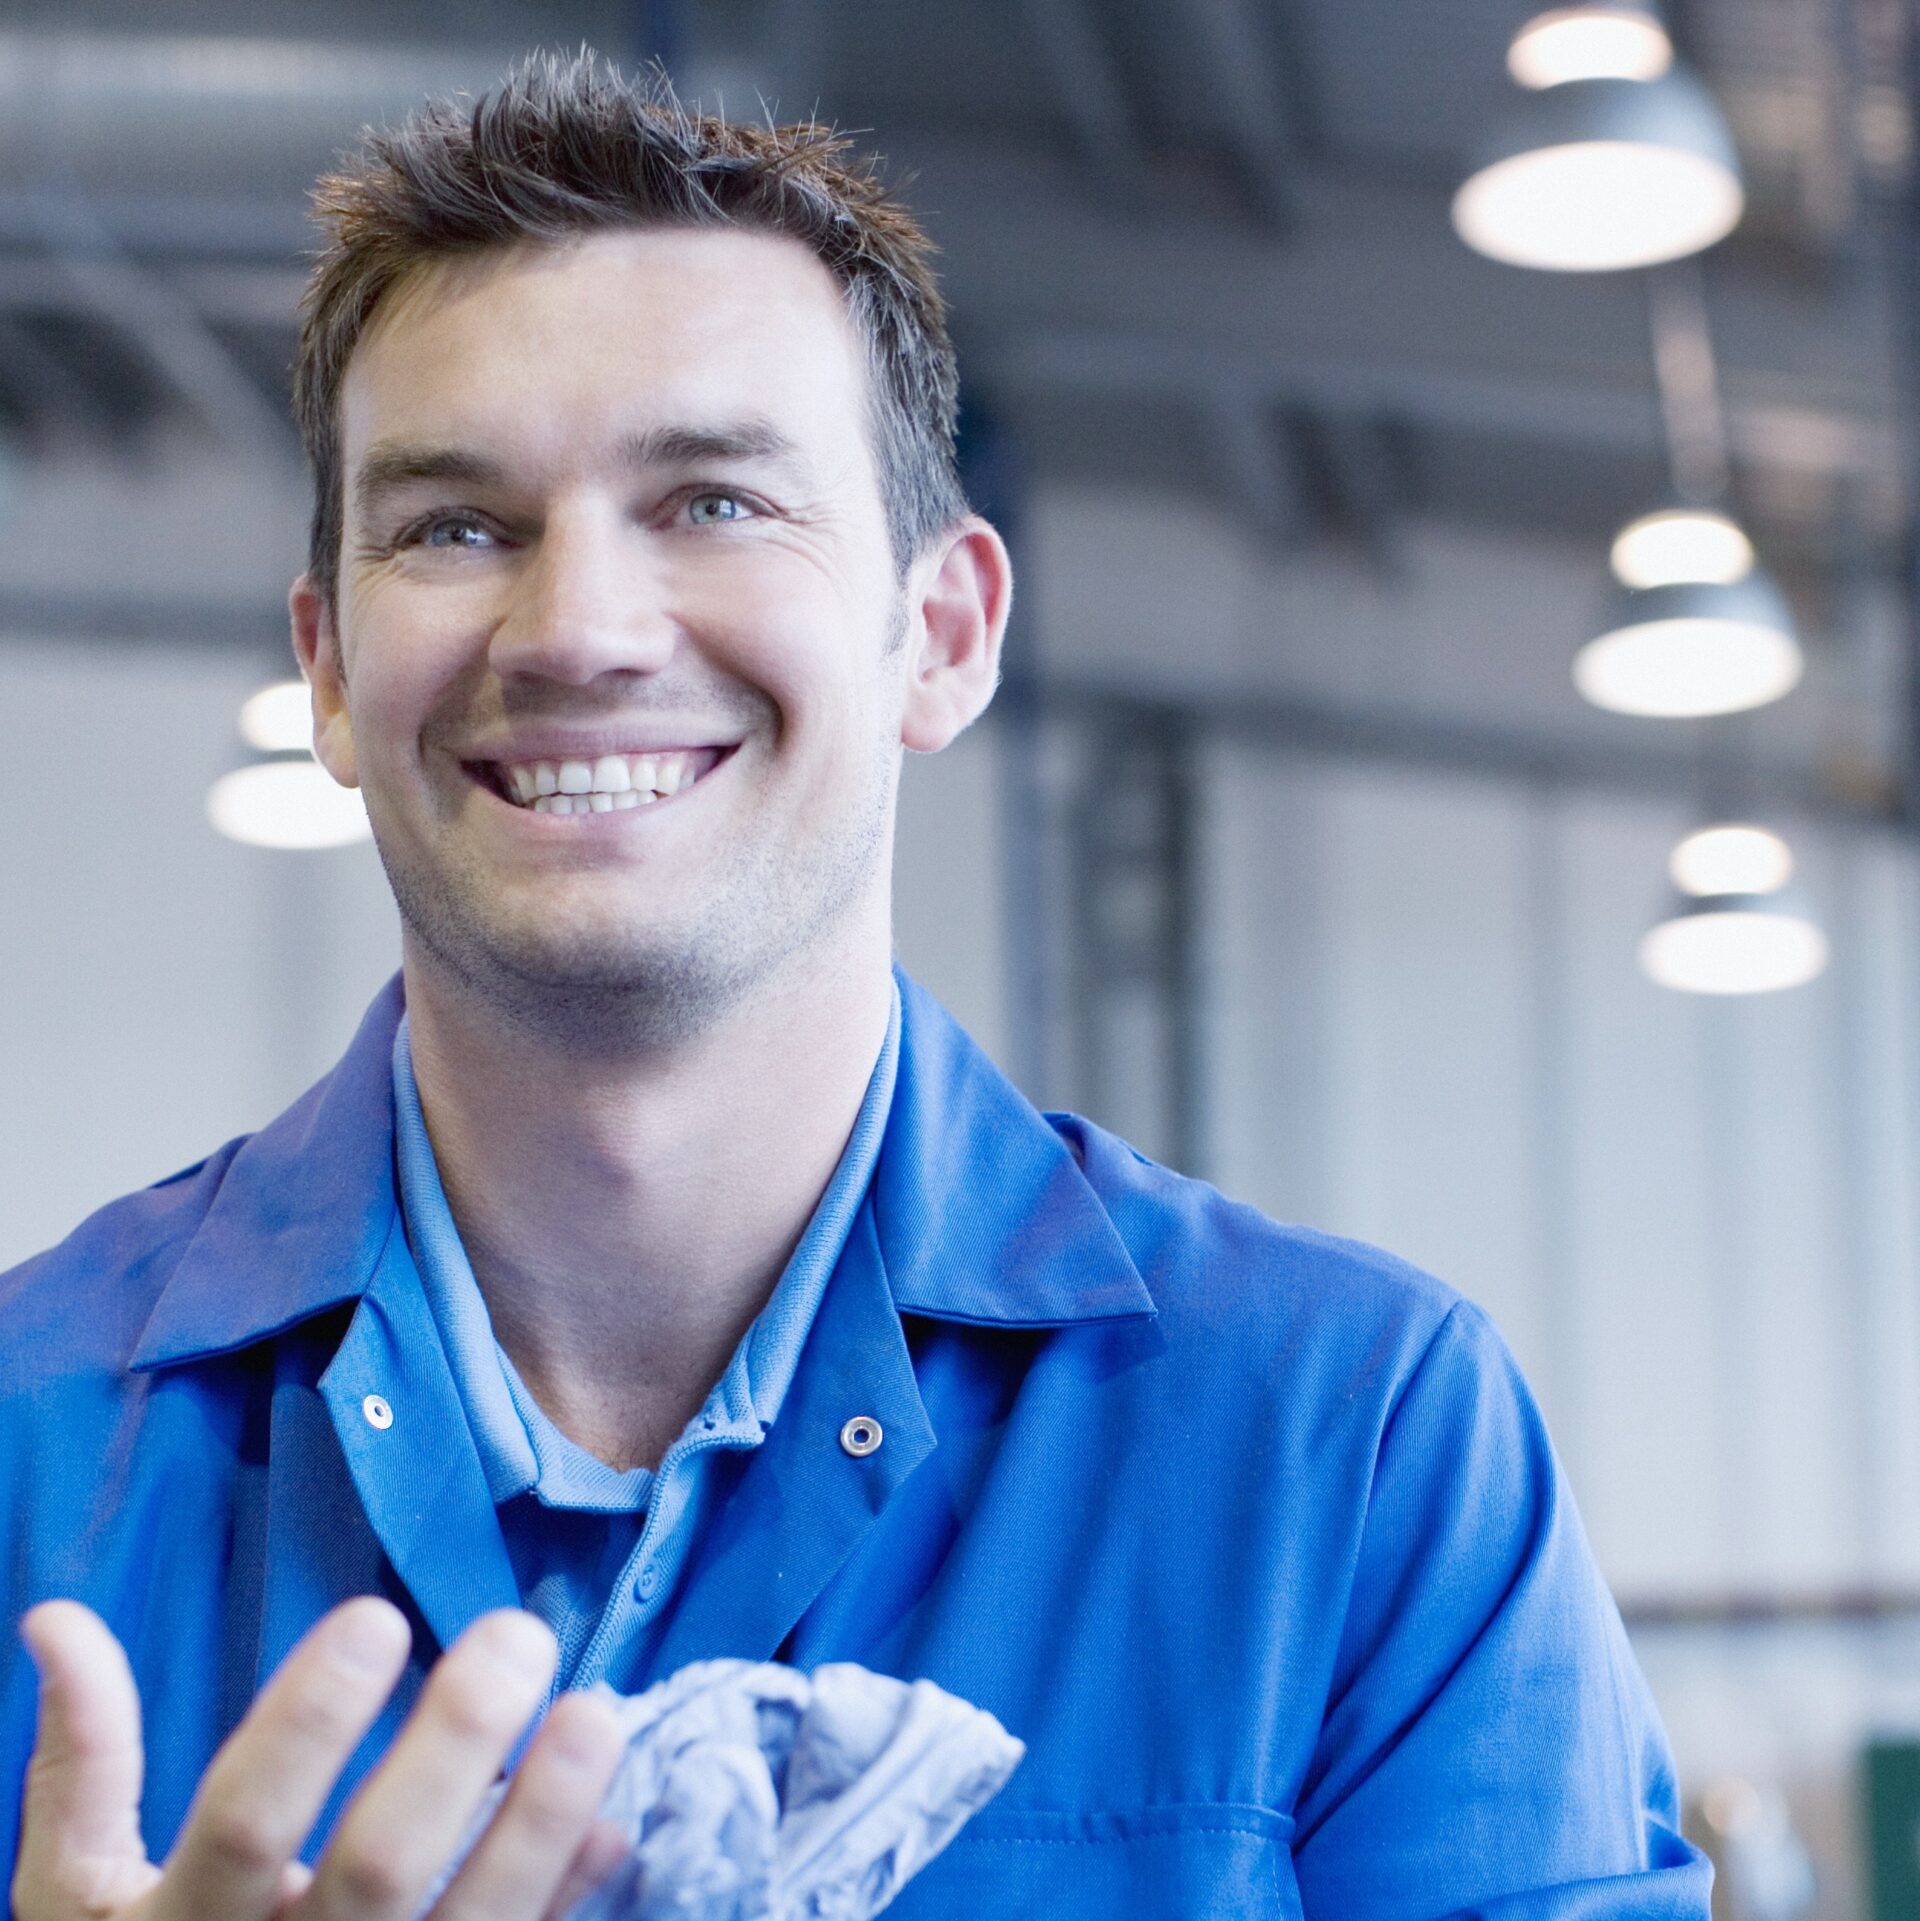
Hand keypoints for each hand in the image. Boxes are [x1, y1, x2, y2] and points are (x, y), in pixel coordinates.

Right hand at [13, 1597, 629, 1920]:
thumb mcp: (72, 1898)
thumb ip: (81, 1766)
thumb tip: (57, 1620)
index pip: (245, 1819)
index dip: (308, 1722)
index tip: (377, 1614)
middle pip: (381, 1869)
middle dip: (454, 1746)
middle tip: (516, 1632)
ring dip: (542, 1820)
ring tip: (595, 1712)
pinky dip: (569, 1896)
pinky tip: (613, 1821)